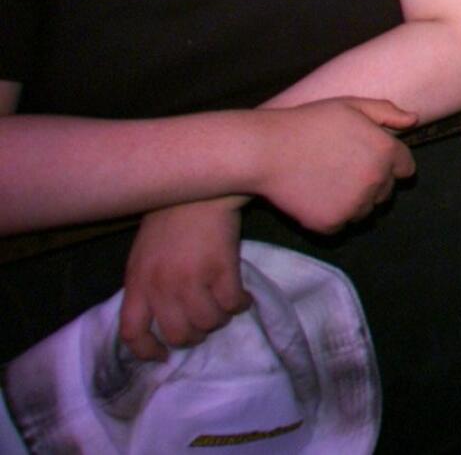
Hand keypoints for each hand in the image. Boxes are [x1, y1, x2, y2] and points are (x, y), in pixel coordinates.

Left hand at [120, 199, 248, 361]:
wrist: (199, 189)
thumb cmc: (169, 220)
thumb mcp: (143, 256)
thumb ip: (147, 287)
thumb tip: (162, 319)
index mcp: (138, 283)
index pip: (133, 333)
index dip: (147, 352)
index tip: (163, 355)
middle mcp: (162, 287)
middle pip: (178, 334)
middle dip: (194, 336)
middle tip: (204, 323)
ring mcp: (192, 279)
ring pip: (209, 323)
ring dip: (219, 319)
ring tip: (224, 304)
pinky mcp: (222, 269)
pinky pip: (233, 304)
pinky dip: (241, 304)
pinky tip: (242, 295)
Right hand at [254, 98, 415, 233]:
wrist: (265, 150)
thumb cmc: (308, 123)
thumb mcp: (350, 105)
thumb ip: (386, 112)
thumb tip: (414, 119)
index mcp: (386, 151)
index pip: (406, 168)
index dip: (390, 164)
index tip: (368, 160)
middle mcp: (376, 181)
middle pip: (386, 192)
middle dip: (372, 183)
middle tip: (341, 170)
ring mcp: (354, 205)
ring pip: (365, 211)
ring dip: (354, 202)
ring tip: (326, 182)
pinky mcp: (331, 223)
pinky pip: (341, 224)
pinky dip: (331, 215)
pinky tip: (314, 196)